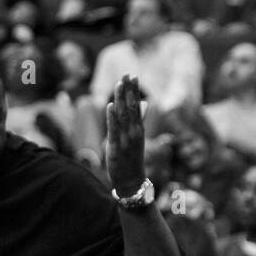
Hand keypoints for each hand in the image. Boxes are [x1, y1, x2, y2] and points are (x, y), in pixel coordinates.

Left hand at [105, 75, 147, 196]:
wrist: (132, 181)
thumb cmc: (133, 158)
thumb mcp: (138, 137)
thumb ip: (140, 119)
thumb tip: (145, 104)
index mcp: (139, 129)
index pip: (137, 105)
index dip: (135, 90)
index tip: (133, 75)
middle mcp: (134, 133)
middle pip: (131, 108)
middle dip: (129, 90)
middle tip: (127, 73)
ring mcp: (125, 140)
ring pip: (123, 116)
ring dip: (121, 99)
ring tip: (119, 83)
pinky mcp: (115, 148)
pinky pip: (114, 130)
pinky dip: (112, 118)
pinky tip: (110, 105)